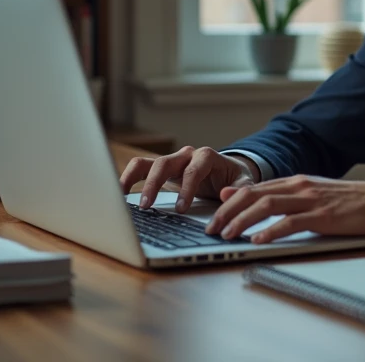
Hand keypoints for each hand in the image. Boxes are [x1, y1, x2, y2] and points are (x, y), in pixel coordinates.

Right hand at [119, 145, 258, 211]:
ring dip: (133, 179)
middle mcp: (186, 155)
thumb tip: (226, 194)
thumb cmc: (235, 180)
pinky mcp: (161, 170)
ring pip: (147, 162)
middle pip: (164, 163)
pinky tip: (119, 195)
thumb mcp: (245, 184)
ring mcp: (172, 161)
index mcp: (207, 156)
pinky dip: (128, 179)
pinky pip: (140, 169)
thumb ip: (240, 190)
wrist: (229, 173)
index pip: (193, 170)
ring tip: (122, 199)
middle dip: (154, 184)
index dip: (185, 188)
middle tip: (147, 206)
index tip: (180, 209)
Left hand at [205, 175, 364, 243]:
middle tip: (211, 229)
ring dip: (242, 221)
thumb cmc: (347, 201)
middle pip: (253, 195)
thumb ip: (279, 194)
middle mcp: (299, 187)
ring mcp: (310, 200)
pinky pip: (291, 222)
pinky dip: (270, 231)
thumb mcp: (310, 193)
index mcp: (295, 182)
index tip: (212, 217)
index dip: (228, 203)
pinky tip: (257, 240)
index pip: (252, 189)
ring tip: (227, 235)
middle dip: (227, 213)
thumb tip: (243, 196)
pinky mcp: (322, 216)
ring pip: (266, 207)